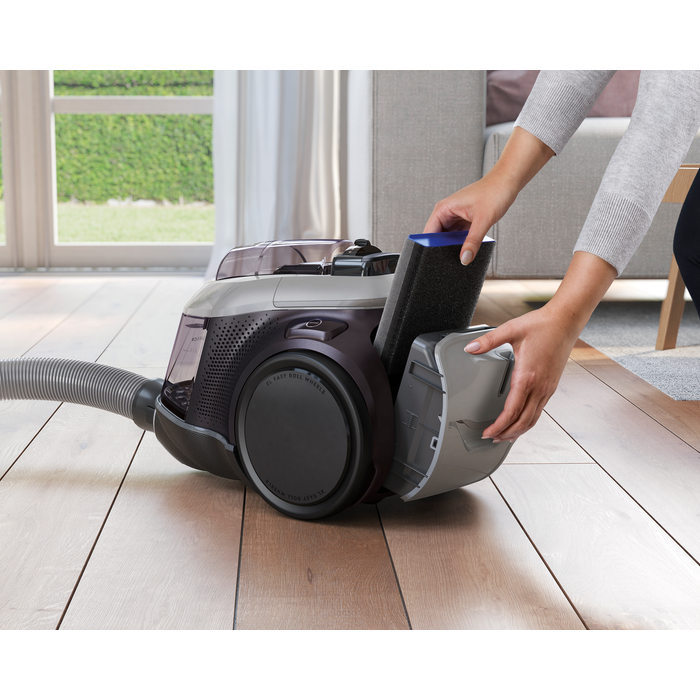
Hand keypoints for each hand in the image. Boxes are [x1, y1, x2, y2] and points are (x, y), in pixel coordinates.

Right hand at [423, 174, 516, 265]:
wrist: (507, 183)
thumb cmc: (494, 191)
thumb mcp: (483, 220)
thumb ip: (473, 242)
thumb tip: (465, 258)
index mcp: (443, 209)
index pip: (428, 233)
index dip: (430, 247)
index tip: (437, 259)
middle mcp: (447, 213)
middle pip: (437, 238)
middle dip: (444, 248)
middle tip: (454, 257)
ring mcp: (455, 217)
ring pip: (449, 238)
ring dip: (455, 246)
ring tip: (465, 249)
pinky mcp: (464, 220)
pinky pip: (459, 236)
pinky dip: (464, 242)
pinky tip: (470, 246)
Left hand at [465, 251, 618, 441]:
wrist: (566, 321)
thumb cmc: (542, 325)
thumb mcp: (510, 330)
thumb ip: (488, 340)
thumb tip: (470, 348)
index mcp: (527, 376)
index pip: (512, 411)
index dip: (499, 426)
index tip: (487, 433)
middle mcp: (540, 386)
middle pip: (523, 421)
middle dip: (507, 434)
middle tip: (492, 439)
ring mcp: (548, 388)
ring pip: (533, 419)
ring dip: (518, 431)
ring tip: (504, 436)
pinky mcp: (552, 385)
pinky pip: (539, 410)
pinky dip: (528, 421)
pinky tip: (521, 421)